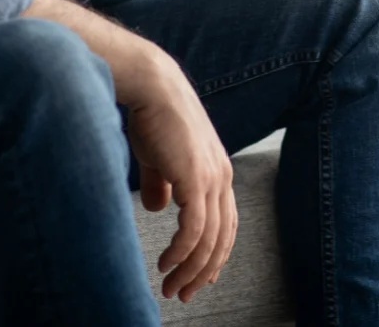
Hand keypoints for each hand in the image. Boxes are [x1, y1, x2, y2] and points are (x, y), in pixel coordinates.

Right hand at [123, 51, 236, 301]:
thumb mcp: (160, 157)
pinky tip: (166, 264)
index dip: (216, 253)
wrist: (152, 86)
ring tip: (171, 286)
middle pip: (222, 238)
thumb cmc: (153, 117)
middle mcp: (222, 177)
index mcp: (218, 171)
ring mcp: (212, 178)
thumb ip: (164, 183)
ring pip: (209, 240)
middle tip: (184, 293)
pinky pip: (194, 229)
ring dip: (190, 269)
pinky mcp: (196, 179)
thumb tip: (161, 208)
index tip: (201, 277)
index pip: (226, 223)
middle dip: (203, 271)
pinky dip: (181, 253)